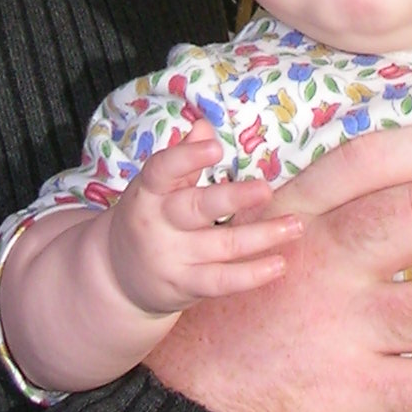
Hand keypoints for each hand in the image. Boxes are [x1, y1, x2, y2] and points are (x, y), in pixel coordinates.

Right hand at [105, 135, 299, 314]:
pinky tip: (279, 264)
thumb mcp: (155, 188)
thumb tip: (204, 125)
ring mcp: (171, 258)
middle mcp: (157, 225)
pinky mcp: (184, 286)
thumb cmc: (148, 219)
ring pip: (220, 246)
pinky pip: (221, 281)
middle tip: (267, 189)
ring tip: (295, 225)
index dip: (187, 158)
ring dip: (261, 235)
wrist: (117, 277)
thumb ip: (182, 158)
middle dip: (232, 198)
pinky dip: (251, 275)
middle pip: (196, 209)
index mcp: (148, 192)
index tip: (215, 147)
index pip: (162, 170)